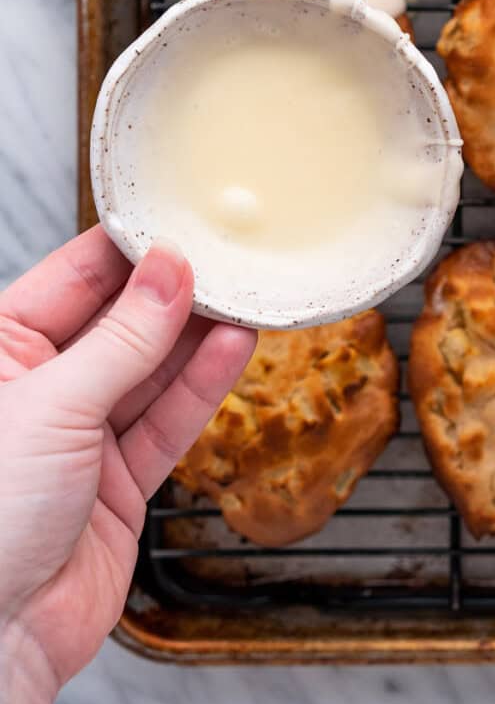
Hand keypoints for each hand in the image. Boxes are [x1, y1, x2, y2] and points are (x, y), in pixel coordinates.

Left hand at [0, 230, 255, 701]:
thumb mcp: (52, 407)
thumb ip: (122, 339)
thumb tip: (168, 272)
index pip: (73, 278)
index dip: (130, 250)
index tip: (184, 220)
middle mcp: (38, 389)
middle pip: (119, 321)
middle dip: (174, 291)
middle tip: (230, 255)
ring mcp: (79, 437)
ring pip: (151, 369)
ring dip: (199, 335)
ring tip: (247, 294)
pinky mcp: (118, 483)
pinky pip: (168, 420)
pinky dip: (203, 385)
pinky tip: (233, 346)